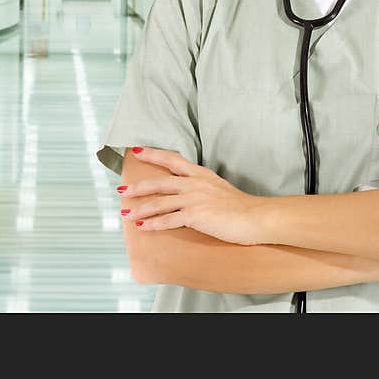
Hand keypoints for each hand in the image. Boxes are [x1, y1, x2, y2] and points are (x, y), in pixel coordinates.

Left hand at [119, 147, 265, 244]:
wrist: (256, 217)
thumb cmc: (242, 207)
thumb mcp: (219, 188)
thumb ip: (203, 187)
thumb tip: (191, 193)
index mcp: (200, 174)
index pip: (172, 159)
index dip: (153, 154)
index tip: (137, 150)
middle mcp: (194, 183)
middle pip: (159, 182)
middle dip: (138, 187)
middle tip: (122, 191)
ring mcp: (194, 199)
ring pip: (160, 202)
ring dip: (140, 209)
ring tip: (126, 214)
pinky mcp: (196, 215)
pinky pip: (169, 220)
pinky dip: (154, 224)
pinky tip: (143, 227)